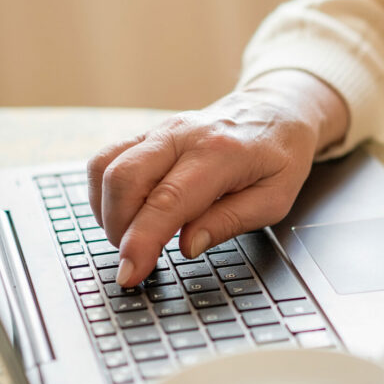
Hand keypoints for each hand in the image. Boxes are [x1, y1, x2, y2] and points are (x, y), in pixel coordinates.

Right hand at [87, 70, 347, 286]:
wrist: (275, 110)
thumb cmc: (279, 157)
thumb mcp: (275, 199)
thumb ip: (230, 222)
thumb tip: (188, 245)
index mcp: (220, 153)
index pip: (167, 200)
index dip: (142, 240)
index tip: (130, 272)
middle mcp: (182, 135)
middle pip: (123, 179)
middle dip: (117, 230)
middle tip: (135, 260)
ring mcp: (160, 131)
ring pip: (105, 166)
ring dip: (106, 212)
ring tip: (131, 238)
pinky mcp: (146, 134)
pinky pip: (106, 160)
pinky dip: (103, 194)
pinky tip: (125, 215)